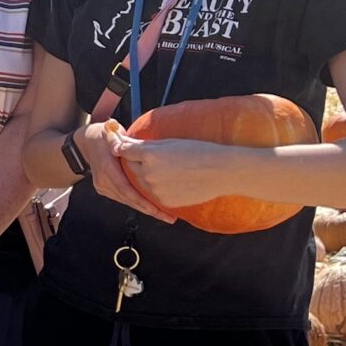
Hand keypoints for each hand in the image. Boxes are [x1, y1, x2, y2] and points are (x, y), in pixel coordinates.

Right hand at [76, 120, 177, 222]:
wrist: (86, 143)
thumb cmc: (104, 136)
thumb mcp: (112, 133)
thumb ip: (121, 141)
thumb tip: (127, 146)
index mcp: (107, 167)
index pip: (125, 188)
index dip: (141, 200)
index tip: (156, 208)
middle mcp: (103, 180)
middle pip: (128, 199)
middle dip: (148, 210)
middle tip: (168, 217)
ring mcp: (102, 186)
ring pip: (126, 201)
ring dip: (145, 209)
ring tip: (164, 215)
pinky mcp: (104, 189)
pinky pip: (123, 198)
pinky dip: (137, 203)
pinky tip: (151, 208)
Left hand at [112, 135, 243, 215]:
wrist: (222, 172)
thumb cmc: (198, 152)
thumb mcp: (170, 143)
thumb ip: (144, 145)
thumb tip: (123, 144)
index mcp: (149, 155)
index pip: (124, 150)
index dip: (125, 147)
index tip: (126, 146)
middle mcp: (148, 173)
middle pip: (130, 167)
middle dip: (136, 161)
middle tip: (153, 156)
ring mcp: (155, 189)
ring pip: (142, 181)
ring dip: (148, 175)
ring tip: (169, 168)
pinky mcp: (164, 201)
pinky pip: (155, 193)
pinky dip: (160, 187)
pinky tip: (176, 180)